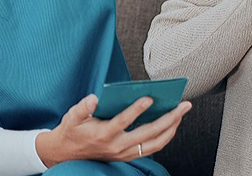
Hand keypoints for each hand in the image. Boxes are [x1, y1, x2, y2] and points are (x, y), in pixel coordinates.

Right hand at [36, 94, 191, 166]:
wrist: (67, 153)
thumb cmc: (72, 131)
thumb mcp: (72, 116)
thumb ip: (83, 107)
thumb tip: (94, 98)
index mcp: (103, 134)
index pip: (123, 122)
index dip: (136, 110)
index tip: (149, 98)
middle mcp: (117, 146)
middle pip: (149, 134)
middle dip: (169, 118)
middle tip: (183, 105)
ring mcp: (125, 152)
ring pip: (155, 143)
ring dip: (171, 128)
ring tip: (181, 112)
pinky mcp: (129, 155)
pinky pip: (152, 147)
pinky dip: (165, 135)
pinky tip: (171, 123)